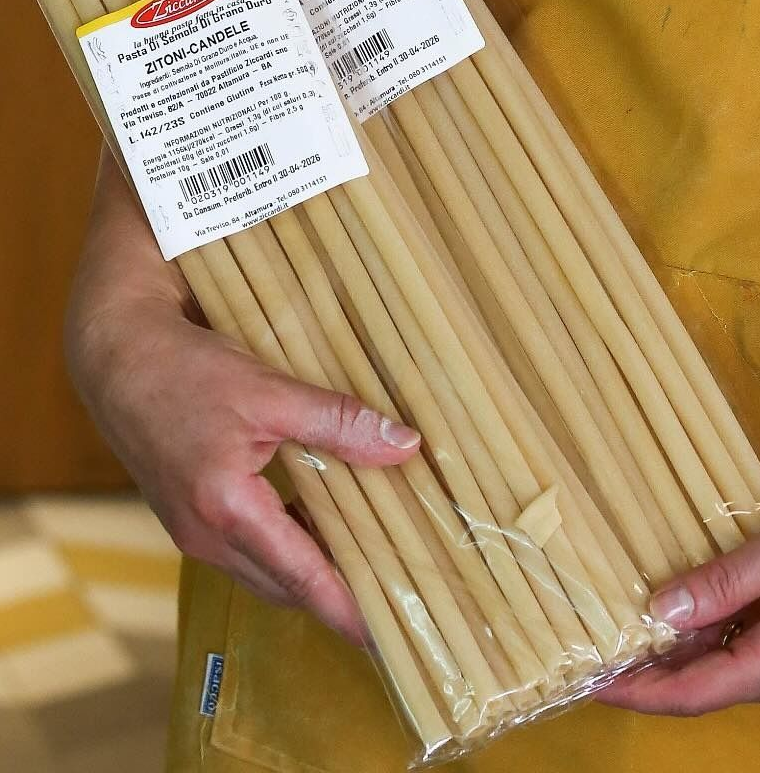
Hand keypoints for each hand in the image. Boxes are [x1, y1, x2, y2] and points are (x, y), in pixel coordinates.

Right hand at [67, 152, 419, 645]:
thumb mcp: (270, 391)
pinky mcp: (189, 515)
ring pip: (266, 570)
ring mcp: (193, 531)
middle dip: (338, 596)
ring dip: (311, 569)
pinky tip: (321, 518)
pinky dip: (287, 544)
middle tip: (395, 591)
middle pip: (287, 586)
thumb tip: (404, 445)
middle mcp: (207, 536)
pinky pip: (248, 548)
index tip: (389, 639)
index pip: (304, 579)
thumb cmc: (186, 371)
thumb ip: (338, 422)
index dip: (349, 611)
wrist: (118, 356)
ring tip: (369, 559)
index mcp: (228, 512)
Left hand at [599, 460, 759, 716]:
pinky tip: (683, 610)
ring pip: (725, 670)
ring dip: (679, 651)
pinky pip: (748, 656)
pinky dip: (711, 639)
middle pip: (705, 686)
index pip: (695, 692)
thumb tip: (661, 609)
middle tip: (593, 642)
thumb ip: (726, 581)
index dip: (639, 689)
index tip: (589, 680)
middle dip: (650, 669)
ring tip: (624, 622)